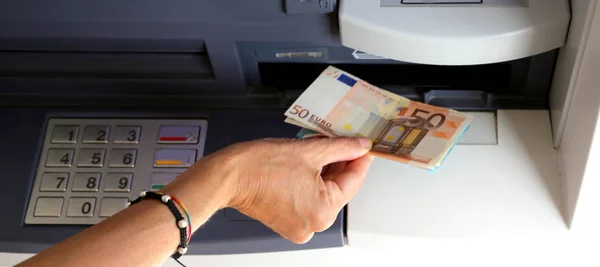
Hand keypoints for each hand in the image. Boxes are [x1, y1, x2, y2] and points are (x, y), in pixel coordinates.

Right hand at [224, 137, 373, 243]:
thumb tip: (361, 146)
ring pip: (324, 192)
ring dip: (326, 170)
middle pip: (339, 188)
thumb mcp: (309, 151)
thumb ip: (341, 148)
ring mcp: (300, 225)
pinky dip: (312, 180)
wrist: (228, 176)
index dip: (361, 159)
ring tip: (324, 146)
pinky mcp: (288, 220)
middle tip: (345, 141)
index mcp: (323, 212)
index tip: (366, 146)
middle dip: (341, 163)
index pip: (354, 182)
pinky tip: (311, 160)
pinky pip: (309, 197)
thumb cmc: (259, 167)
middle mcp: (313, 225)